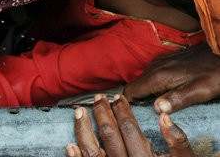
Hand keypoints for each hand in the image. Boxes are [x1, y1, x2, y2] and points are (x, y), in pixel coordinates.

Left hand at [67, 95, 191, 156]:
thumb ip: (178, 142)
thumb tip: (164, 116)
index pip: (129, 128)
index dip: (122, 110)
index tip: (118, 98)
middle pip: (109, 134)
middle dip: (102, 112)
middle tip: (99, 99)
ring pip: (91, 150)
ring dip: (83, 128)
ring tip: (80, 112)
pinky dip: (75, 156)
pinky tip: (71, 145)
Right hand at [124, 43, 219, 113]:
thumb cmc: (214, 74)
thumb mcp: (200, 91)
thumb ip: (177, 99)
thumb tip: (157, 109)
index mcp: (158, 77)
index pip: (130, 91)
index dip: (129, 104)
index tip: (135, 116)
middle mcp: (154, 67)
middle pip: (134, 86)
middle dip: (136, 101)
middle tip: (147, 116)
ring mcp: (159, 62)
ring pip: (141, 81)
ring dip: (144, 94)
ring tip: (157, 107)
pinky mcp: (165, 60)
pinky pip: (150, 75)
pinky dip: (152, 86)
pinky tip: (165, 93)